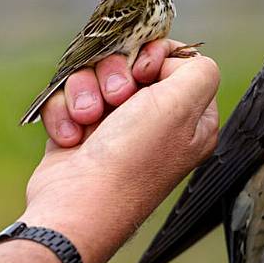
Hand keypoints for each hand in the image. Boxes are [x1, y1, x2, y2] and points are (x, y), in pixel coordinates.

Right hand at [20, 40, 219, 262]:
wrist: (77, 206)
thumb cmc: (133, 158)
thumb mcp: (182, 106)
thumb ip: (199, 71)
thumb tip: (173, 62)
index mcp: (192, 120)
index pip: (179, 62)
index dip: (156, 56)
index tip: (144, 70)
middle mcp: (157, 123)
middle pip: (131, 63)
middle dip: (115, 74)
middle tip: (117, 98)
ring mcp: (116, 129)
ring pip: (93, 77)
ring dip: (85, 93)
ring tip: (87, 120)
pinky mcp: (80, 133)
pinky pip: (67, 98)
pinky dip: (64, 112)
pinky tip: (71, 138)